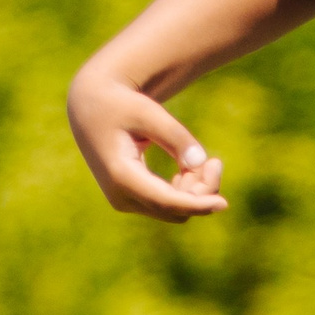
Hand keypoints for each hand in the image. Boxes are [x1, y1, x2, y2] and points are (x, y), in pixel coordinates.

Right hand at [67, 61, 226, 221]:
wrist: (90, 108)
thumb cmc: (120, 104)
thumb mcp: (147, 110)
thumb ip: (174, 135)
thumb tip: (200, 161)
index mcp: (121, 175)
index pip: (166, 201)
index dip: (197, 204)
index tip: (223, 203)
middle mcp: (120, 196)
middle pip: (174, 209)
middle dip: (201, 191)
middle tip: (215, 161)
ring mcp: (123, 201)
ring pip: (173, 210)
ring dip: (193, 190)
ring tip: (203, 159)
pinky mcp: (130, 199)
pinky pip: (166, 205)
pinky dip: (184, 190)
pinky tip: (187, 167)